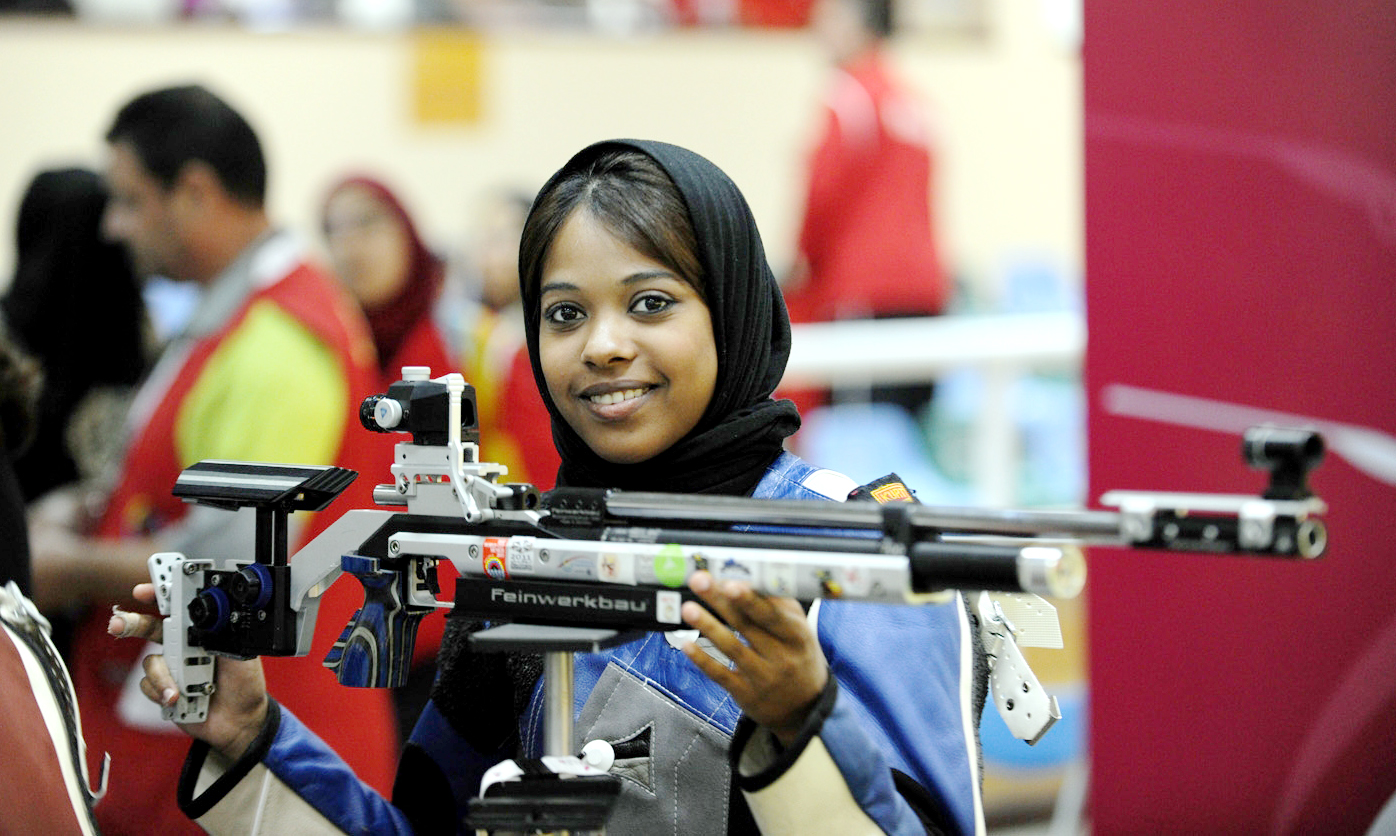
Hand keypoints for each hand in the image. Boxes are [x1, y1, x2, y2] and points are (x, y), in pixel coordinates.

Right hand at [109, 583, 269, 759]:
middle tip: (118, 624)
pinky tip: (179, 699)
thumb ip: (223, 635)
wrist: (241, 721)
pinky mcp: (162, 690)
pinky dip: (162, 692)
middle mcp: (182, 646)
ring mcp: (171, 668)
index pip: (177, 607)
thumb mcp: (241, 654)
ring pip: (150, 662)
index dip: (159, 595)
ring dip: (163, 676)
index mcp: (201, 632)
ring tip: (180, 690)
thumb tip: (212, 619)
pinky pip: (149, 686)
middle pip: (149, 628)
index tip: (143, 591)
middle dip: (131, 623)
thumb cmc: (244, 683)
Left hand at [680, 571, 828, 746]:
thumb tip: (751, 577)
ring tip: (688, 608)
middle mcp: (781, 656)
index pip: (772, 613)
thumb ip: (778, 605)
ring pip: (732, 648)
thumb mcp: (799, 630)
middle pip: (747, 624)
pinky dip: (703, 659)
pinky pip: (721, 674)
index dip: (750, 598)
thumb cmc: (799, 656)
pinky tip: (686, 645)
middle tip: (699, 582)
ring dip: (708, 626)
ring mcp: (762, 676)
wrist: (806, 706)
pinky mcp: (745, 693)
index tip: (730, 582)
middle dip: (721, 601)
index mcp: (797, 635)